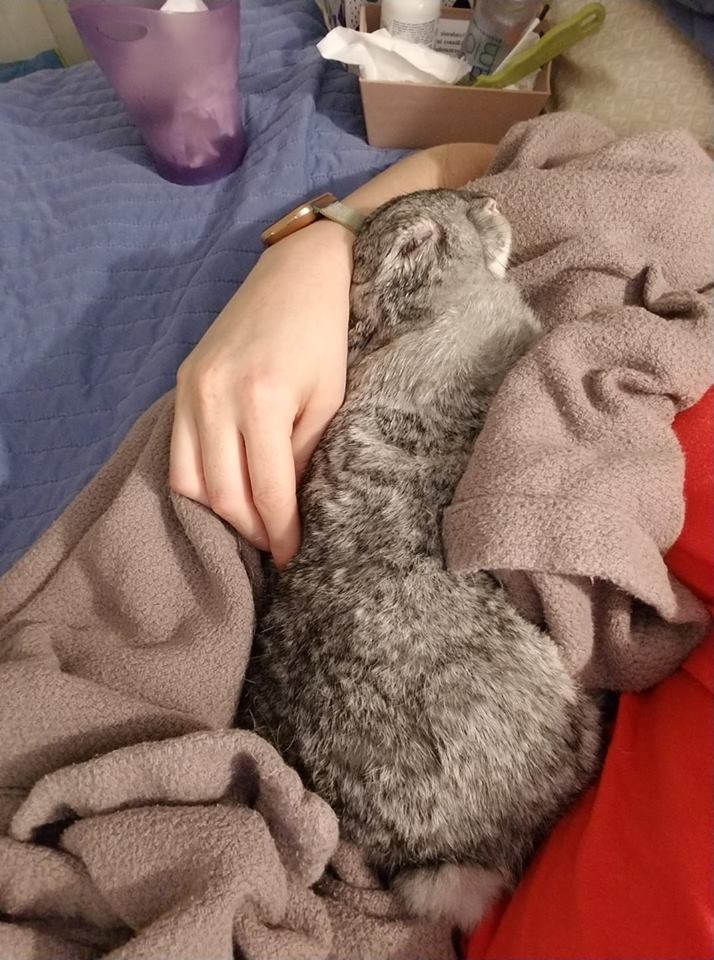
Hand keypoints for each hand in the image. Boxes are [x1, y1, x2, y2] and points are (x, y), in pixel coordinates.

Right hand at [170, 220, 352, 567]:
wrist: (299, 272)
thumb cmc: (326, 335)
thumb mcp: (327, 400)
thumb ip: (302, 456)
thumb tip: (286, 508)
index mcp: (261, 401)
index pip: (266, 491)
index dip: (281, 533)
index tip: (292, 557)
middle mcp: (215, 397)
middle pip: (222, 494)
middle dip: (251, 530)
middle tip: (275, 545)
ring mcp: (191, 388)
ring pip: (188, 480)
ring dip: (218, 510)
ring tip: (251, 520)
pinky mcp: (182, 380)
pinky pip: (177, 451)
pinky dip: (197, 480)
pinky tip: (224, 487)